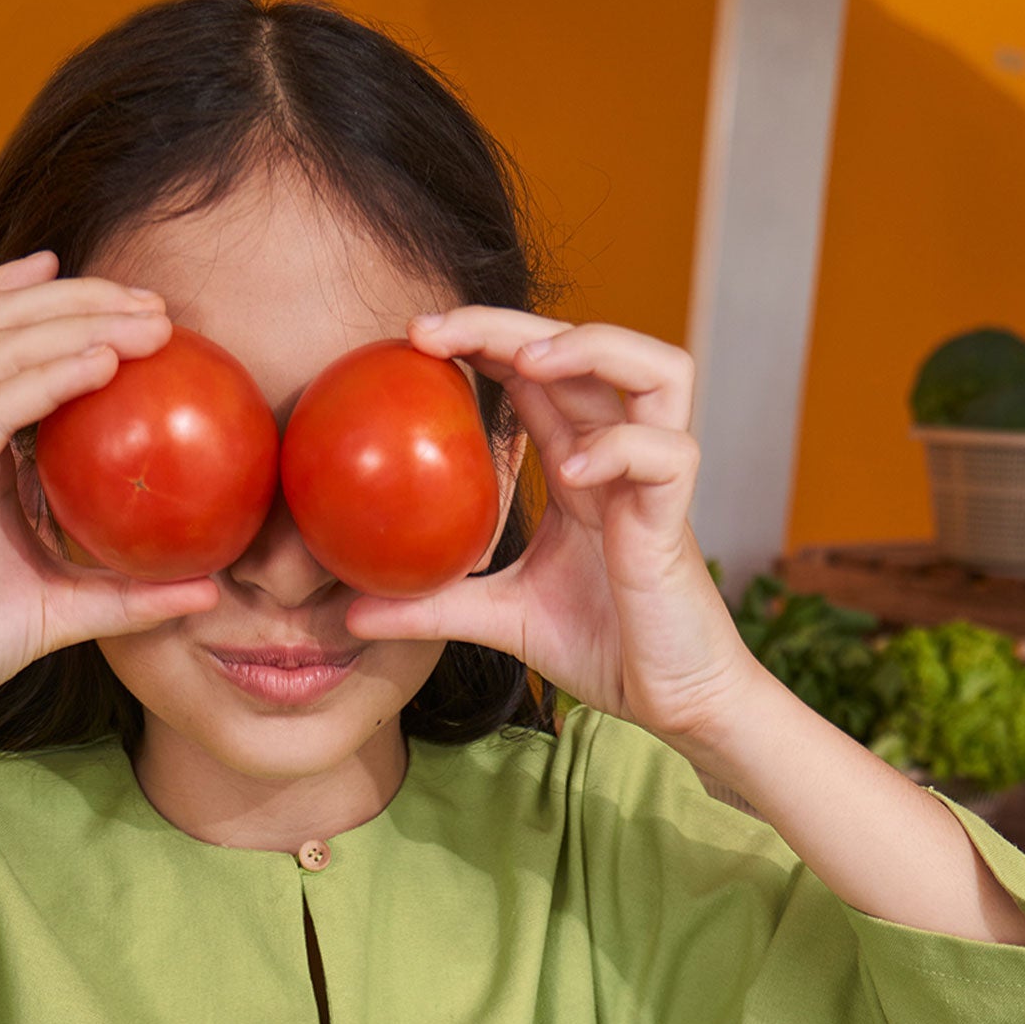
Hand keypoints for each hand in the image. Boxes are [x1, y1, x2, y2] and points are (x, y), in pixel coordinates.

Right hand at [0, 251, 219, 728]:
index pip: (11, 348)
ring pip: (4, 347)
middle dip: (85, 299)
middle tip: (157, 305)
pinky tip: (102, 362)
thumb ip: (126, 596)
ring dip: (81, 321)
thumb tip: (208, 592)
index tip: (145, 313)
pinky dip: (50, 374)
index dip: (69, 312)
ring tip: (148, 322)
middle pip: (10, 326)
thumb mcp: (60, 613)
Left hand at [342, 311, 753, 742]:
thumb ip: (430, 608)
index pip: (535, 371)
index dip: (482, 337)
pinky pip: (667, 454)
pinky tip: (571, 472)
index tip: (413, 339)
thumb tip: (348, 615)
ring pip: (661, 369)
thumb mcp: (494, 620)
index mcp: (579, 463)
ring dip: (593, 348)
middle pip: (584, 346)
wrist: (671, 701)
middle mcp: (619, 456)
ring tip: (529, 361)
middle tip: (434, 331)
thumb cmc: (602, 647)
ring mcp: (654, 481)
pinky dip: (619, 449)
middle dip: (510, 322)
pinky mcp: (676, 518)